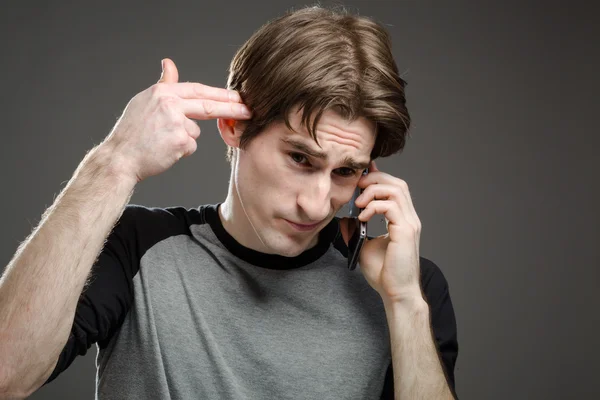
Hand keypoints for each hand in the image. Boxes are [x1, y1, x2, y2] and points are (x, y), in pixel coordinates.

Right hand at [102, 58, 252, 181]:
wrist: (119, 158)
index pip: (198, 90)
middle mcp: (170, 104)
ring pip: (195, 131)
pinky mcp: (181, 142)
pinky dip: (181, 151)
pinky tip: (164, 151)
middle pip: (208, 105)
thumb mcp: (145, 102)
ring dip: (184, 139)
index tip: (238, 96)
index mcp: (162, 92)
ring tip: (161, 142)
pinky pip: (191, 147)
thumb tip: (169, 63)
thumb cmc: (131, 132)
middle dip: (232, 108)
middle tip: (249, 110)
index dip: (220, 93)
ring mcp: (176, 123)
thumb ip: (164, 85)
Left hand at [345, 161, 422, 303]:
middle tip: (356, 187)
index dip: (378, 177)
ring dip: (373, 191)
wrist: (396, 292)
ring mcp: (409, 223)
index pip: (395, 187)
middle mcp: (409, 218)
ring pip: (396, 190)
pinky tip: (362, 216)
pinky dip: (374, 206)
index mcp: (402, 219)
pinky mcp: (406, 231)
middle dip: (375, 179)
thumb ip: (356, 230)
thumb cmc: (384, 272)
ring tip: (358, 203)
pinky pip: (391, 206)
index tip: (360, 175)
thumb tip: (343, 219)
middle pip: (397, 183)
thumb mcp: (364, 245)